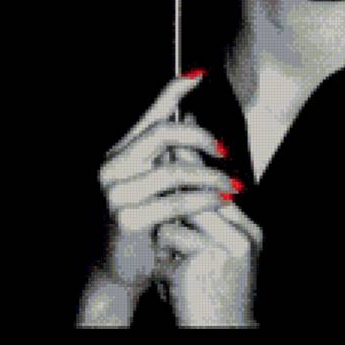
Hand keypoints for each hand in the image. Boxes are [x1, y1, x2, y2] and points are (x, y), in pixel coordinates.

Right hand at [78, 73, 229, 325]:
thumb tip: (194, 115)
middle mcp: (112, 167)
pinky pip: (176, 201)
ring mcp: (115, 193)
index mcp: (120, 153)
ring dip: (211, 175)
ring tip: (233, 183)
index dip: (174, 90)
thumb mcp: (156, 183)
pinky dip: (206, 199)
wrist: (119, 269)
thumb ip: (169, 153)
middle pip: (163, 133)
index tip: (201, 75)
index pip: (150, 113)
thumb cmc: (143, 222)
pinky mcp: (126, 219)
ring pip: (175, 169)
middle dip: (201, 137)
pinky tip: (224, 200)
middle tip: (226, 150)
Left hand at [157, 203, 262, 326]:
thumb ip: (216, 228)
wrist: (223, 330)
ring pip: (169, 229)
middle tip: (171, 241)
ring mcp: (219, 250)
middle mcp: (238, 238)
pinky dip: (161, 274)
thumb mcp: (228, 258)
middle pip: (192, 206)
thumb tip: (185, 192)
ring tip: (177, 273)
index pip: (217, 195)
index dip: (193, 193)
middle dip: (174, 221)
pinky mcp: (195, 265)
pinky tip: (175, 290)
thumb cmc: (220, 296)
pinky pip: (161, 258)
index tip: (178, 192)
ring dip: (164, 253)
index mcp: (250, 233)